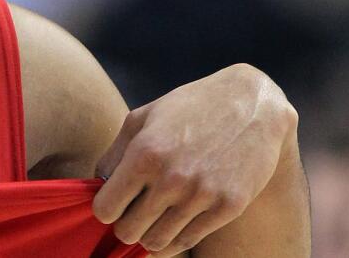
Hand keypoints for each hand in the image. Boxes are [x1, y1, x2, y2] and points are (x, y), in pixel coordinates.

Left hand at [92, 63, 297, 254]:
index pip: (106, 209)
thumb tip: (98, 185)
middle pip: (128, 232)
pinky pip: (188, 241)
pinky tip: (173, 225)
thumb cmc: (189, 107)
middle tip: (132, 214)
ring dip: (149, 236)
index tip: (113, 203)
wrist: (251, 104)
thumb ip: (114, 153)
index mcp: (144, 154)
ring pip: (157, 243)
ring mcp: (202, 195)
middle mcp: (172, 178)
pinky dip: (175, 240)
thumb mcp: (142, 118)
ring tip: (152, 221)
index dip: (105, 209)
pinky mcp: (229, 207)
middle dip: (124, 226)